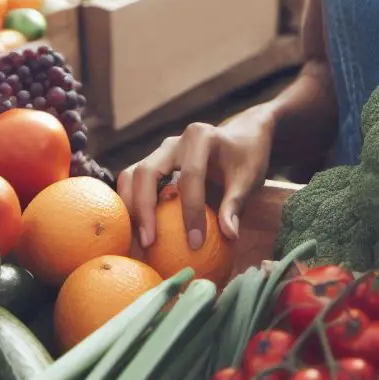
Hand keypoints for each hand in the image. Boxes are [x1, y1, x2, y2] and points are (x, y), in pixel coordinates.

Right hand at [118, 107, 274, 249]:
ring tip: (137, 240)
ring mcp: (160, 152)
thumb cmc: (246, 157)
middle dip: (145, 208)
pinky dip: (130, 204)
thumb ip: (236, 204)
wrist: (240, 136)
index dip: (192, 210)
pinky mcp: (153, 164)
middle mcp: (174, 142)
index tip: (196, 243)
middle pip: (147, 171)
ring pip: (132, 175)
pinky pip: (133, 182)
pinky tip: (137, 232)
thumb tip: (229, 235)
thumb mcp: (248, 177)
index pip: (191, 176)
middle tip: (149, 243)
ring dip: (130, 208)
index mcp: (200, 137)